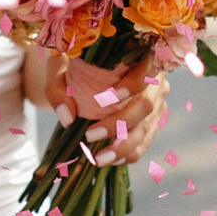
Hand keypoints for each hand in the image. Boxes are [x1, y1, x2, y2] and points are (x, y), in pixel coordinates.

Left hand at [48, 55, 168, 166]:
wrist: (84, 70)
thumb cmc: (74, 64)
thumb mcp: (60, 69)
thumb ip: (59, 89)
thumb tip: (67, 117)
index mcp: (140, 56)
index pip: (145, 69)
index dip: (132, 85)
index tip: (106, 99)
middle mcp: (155, 79)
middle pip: (146, 105)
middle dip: (119, 124)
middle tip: (90, 136)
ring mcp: (157, 102)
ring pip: (147, 127)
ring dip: (124, 147)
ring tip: (99, 158)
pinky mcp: (153, 120)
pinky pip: (145, 140)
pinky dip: (129, 153)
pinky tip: (111, 159)